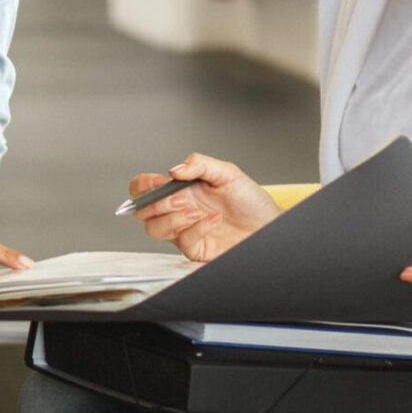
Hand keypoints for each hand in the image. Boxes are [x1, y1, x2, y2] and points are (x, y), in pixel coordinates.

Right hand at [129, 154, 280, 262]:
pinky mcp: (195, 249)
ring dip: (172, 218)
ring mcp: (184, 231)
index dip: (142, 186)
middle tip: (179, 198)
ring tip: (195, 210)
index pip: (144, 188)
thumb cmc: (251, 201)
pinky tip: (213, 220)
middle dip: (155, 204)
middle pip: (142, 211)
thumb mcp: (227, 172)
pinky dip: (197, 229)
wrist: (269, 225)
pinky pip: (183, 242)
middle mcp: (178, 211)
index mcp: (180, 190)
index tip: (158, 183)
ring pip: (155, 229)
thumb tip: (174, 169)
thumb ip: (199, 164)